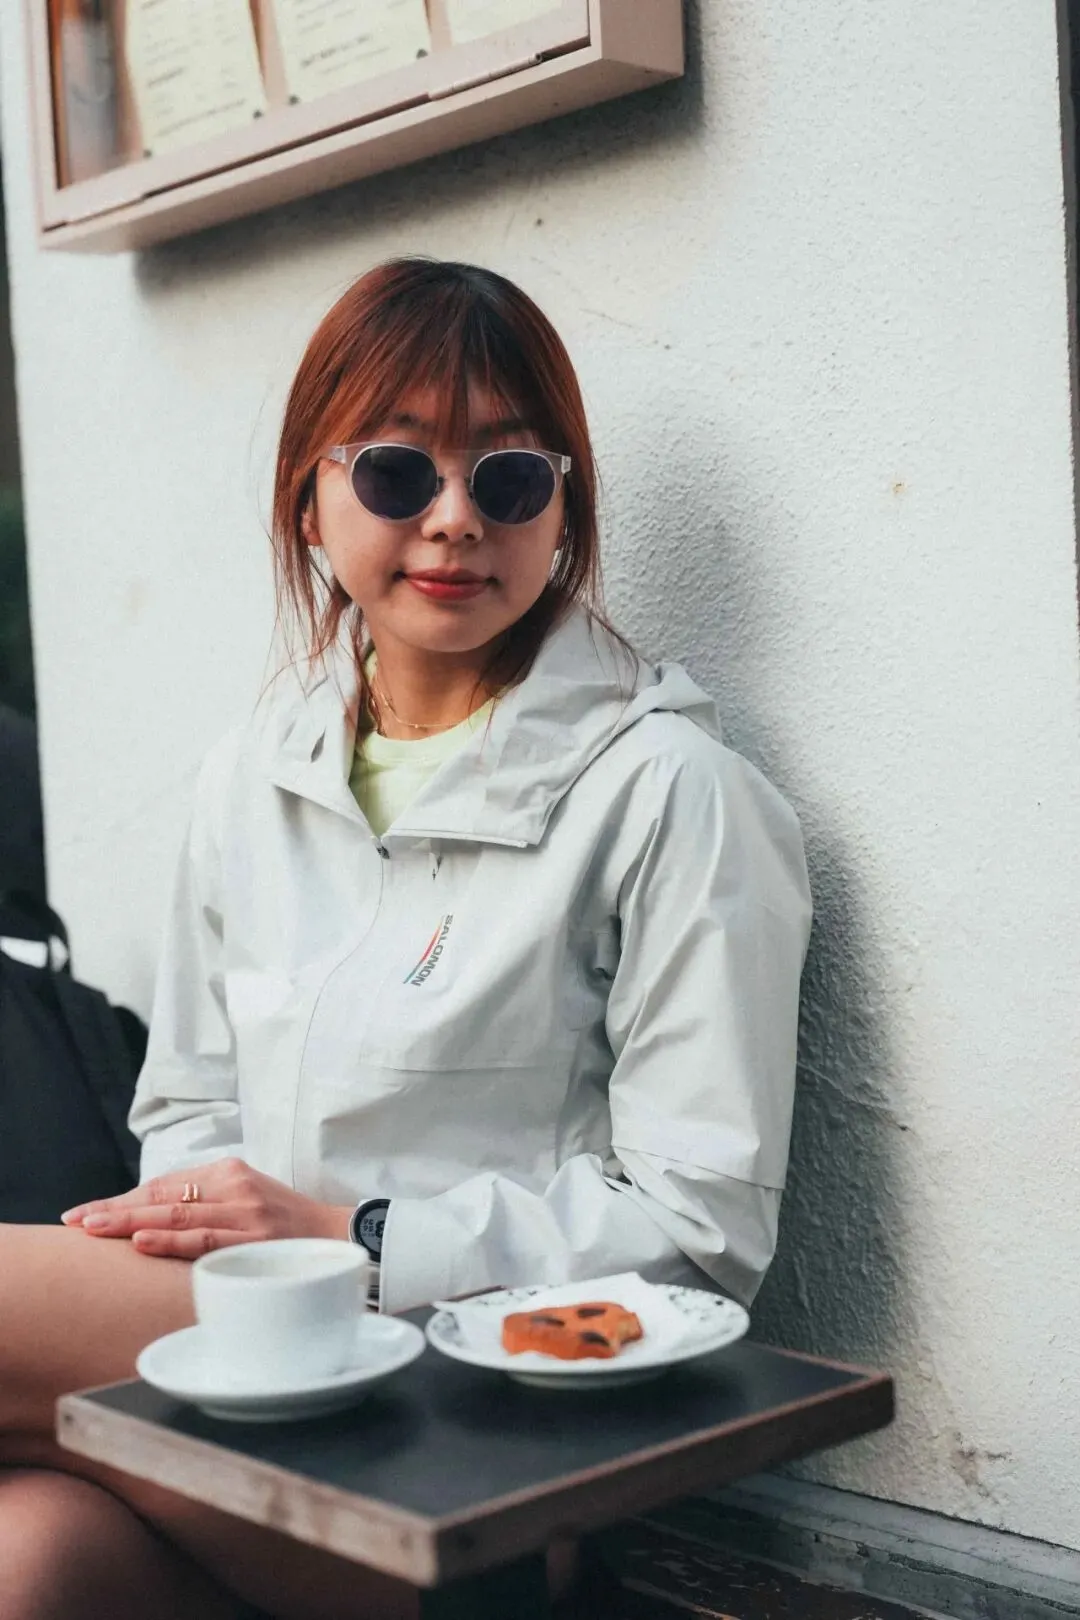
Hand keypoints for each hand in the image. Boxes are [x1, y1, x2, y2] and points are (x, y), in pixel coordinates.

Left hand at [61, 1158, 352, 1258]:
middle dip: (115, 1210)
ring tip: (94, 1229)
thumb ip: (205, 1204)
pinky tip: (142, 1241)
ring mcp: (245, 1210)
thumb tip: (150, 1218)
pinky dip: (171, 1240)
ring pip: (177, 1215)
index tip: (87, 1213)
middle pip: (163, 1195)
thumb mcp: (246, 1200)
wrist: (339, 1237)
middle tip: (76, 1220)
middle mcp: (234, 1185)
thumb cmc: (286, 1225)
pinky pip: (204, 1239)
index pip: (164, 1184)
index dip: (123, 1199)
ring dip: (130, 1222)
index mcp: (228, 1171)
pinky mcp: (255, 1236)